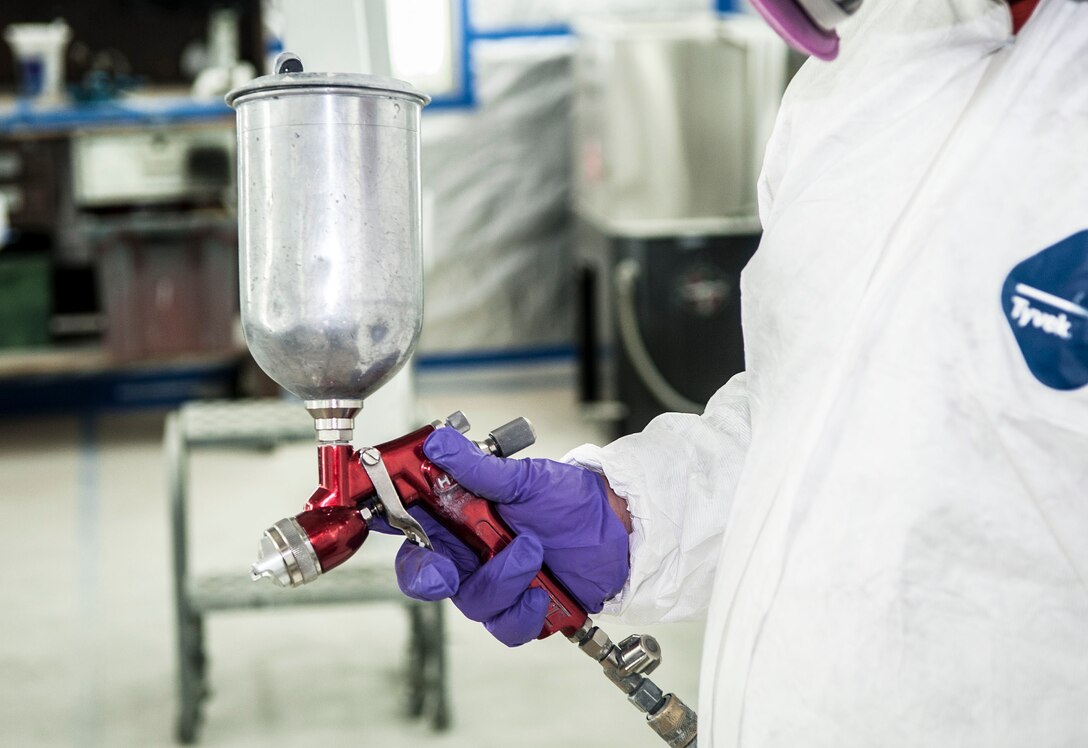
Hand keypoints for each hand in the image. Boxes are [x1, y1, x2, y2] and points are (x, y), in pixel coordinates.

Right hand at [390, 428, 629, 645]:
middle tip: (445, 573)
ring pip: (471, 602)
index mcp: (460, 516)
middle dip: (427, 577)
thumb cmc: (570, 499)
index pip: (409, 523)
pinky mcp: (522, 610)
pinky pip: (506, 627)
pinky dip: (523, 614)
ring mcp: (495, 583)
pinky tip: (542, 595)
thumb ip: (478, 468)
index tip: (387, 519)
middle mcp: (471, 553)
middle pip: (425, 575)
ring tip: (533, 551)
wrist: (619, 528)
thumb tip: (438, 442)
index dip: (390, 524)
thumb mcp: (524, 478)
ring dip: (501, 581)